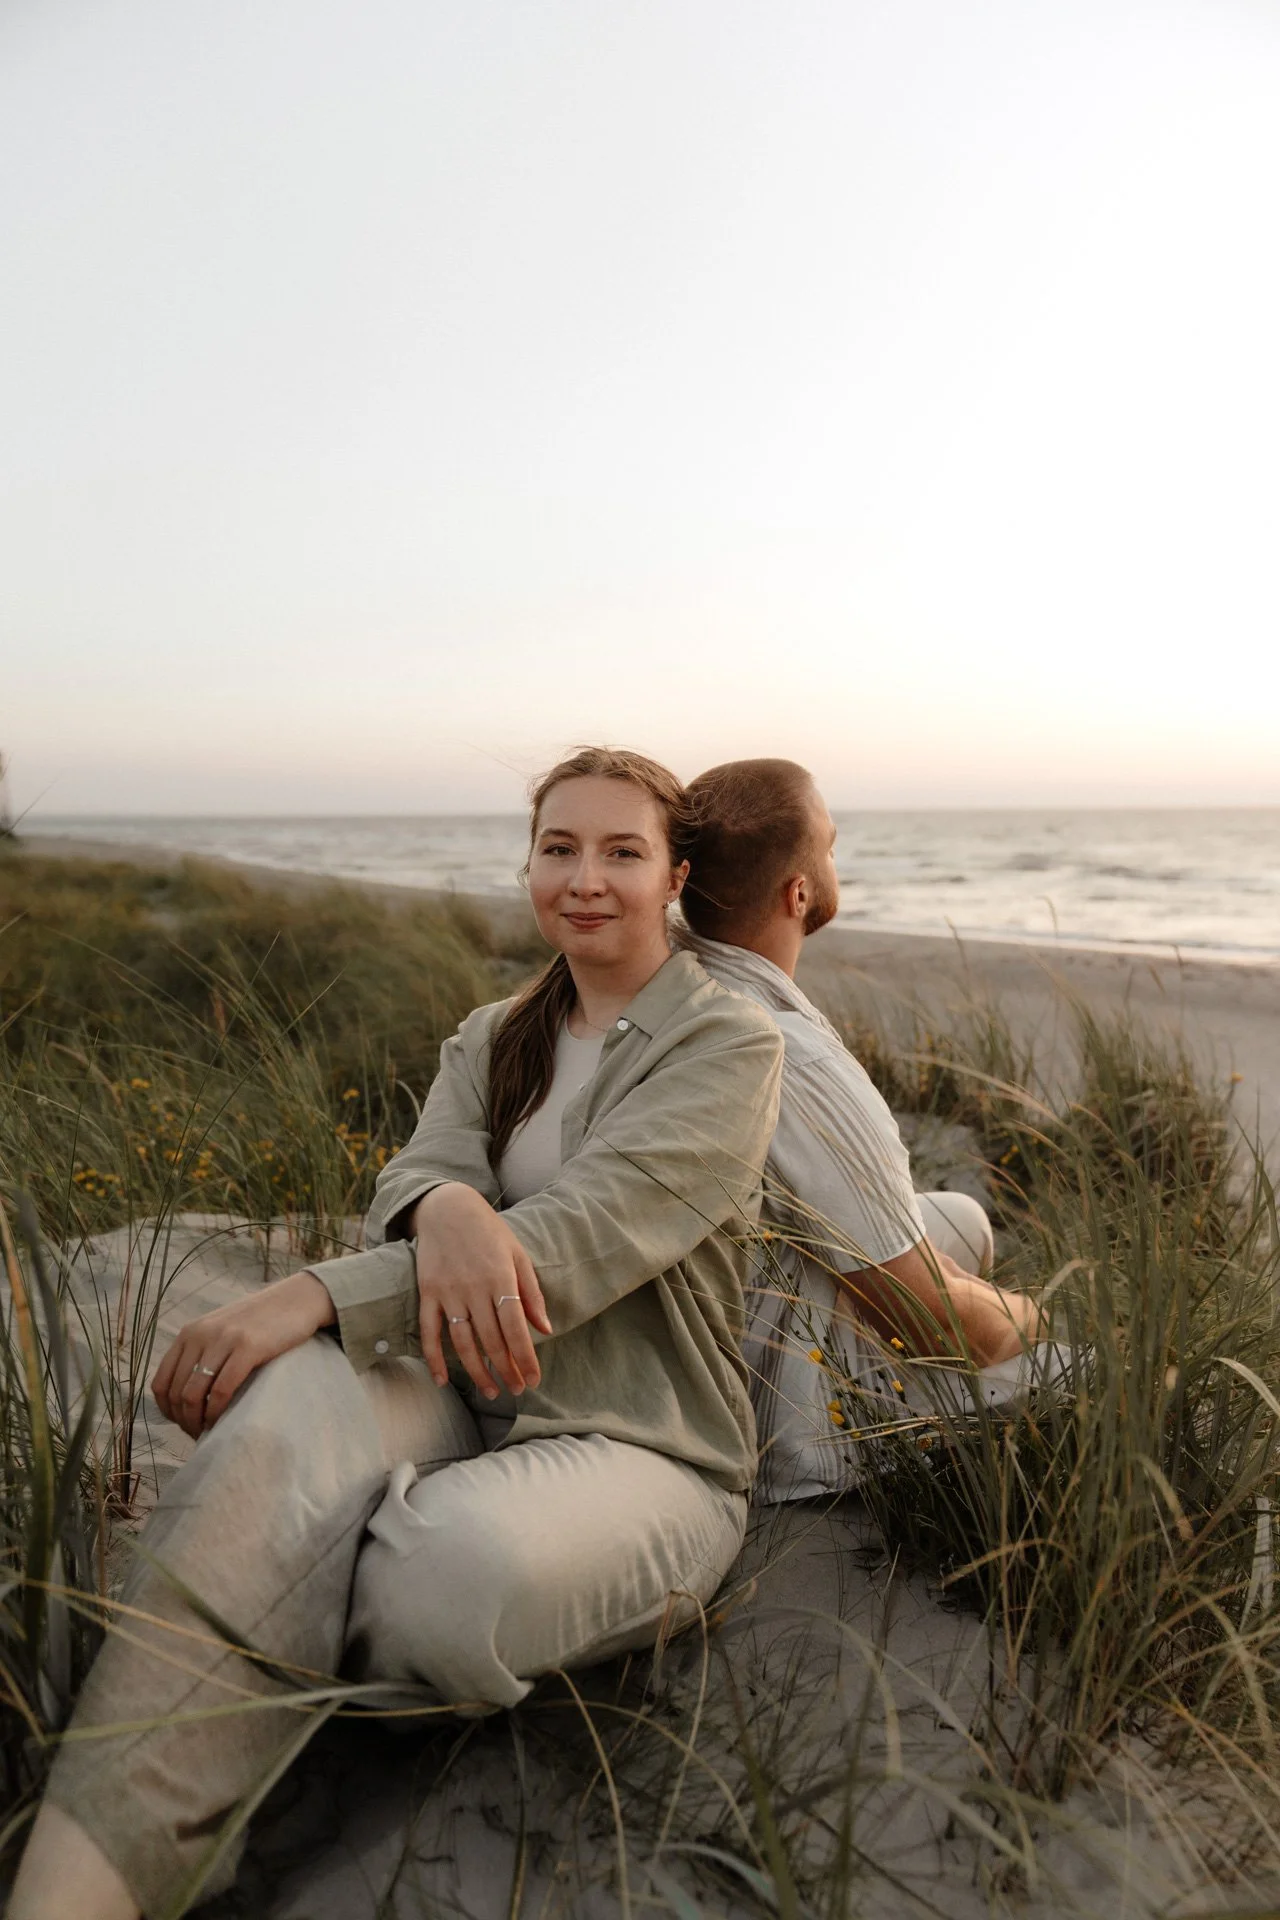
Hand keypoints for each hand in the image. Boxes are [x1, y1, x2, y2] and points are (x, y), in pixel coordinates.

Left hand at [151, 1270, 335, 1439]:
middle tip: (199, 1433)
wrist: (297, 1298)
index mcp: (189, 1333)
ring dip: (197, 1421)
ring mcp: (224, 1340)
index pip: (160, 1383)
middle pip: (176, 1393)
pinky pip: (222, 1390)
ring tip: (210, 1431)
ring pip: (193, 1395)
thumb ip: (201, 1354)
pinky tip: (224, 1420)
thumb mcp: (221, 1331)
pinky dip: (218, 1412)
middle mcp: (200, 1335)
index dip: (168, 1411)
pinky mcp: (248, 1347)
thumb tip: (186, 1398)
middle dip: (183, 1421)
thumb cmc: (261, 1322)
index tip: (183, 1423)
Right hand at [409, 1183, 551, 1398]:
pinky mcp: (428, 1292)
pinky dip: (434, 1358)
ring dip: (477, 1372)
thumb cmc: (489, 1232)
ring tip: (491, 1391)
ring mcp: (448, 1292)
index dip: (525, 1358)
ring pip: (463, 1342)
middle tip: (516, 1389)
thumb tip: (545, 1329)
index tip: (533, 1380)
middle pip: (491, 1340)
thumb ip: (531, 1293)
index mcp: (501, 1278)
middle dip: (506, 1370)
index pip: (515, 1328)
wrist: (447, 1208)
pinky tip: (442, 1380)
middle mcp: (474, 1288)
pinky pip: (430, 1331)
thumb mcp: (517, 1254)